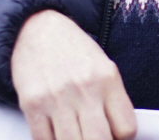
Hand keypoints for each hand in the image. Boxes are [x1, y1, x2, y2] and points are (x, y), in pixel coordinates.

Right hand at [11, 10, 135, 139]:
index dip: (122, 138)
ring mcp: (57, 98)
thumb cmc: (73, 51)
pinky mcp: (32, 105)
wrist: (37, 30)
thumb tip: (119, 136)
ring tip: (76, 134)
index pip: (126, 128)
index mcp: (107, 79)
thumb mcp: (103, 68)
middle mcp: (84, 88)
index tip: (114, 135)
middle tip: (94, 136)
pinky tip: (56, 133)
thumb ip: (113, 100)